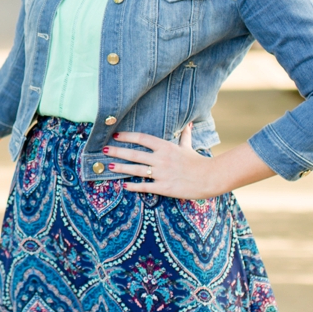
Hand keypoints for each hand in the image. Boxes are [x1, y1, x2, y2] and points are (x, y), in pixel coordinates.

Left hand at [104, 124, 275, 199]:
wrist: (210, 178)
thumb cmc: (198, 162)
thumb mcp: (188, 147)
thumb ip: (185, 135)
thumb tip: (189, 124)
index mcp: (165, 147)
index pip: (142, 138)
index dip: (127, 136)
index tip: (115, 135)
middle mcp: (161, 158)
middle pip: (133, 154)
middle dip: (116, 152)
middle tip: (103, 150)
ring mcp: (161, 173)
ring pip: (135, 170)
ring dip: (121, 168)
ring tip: (109, 167)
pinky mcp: (164, 187)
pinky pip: (145, 186)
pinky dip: (133, 187)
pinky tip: (124, 186)